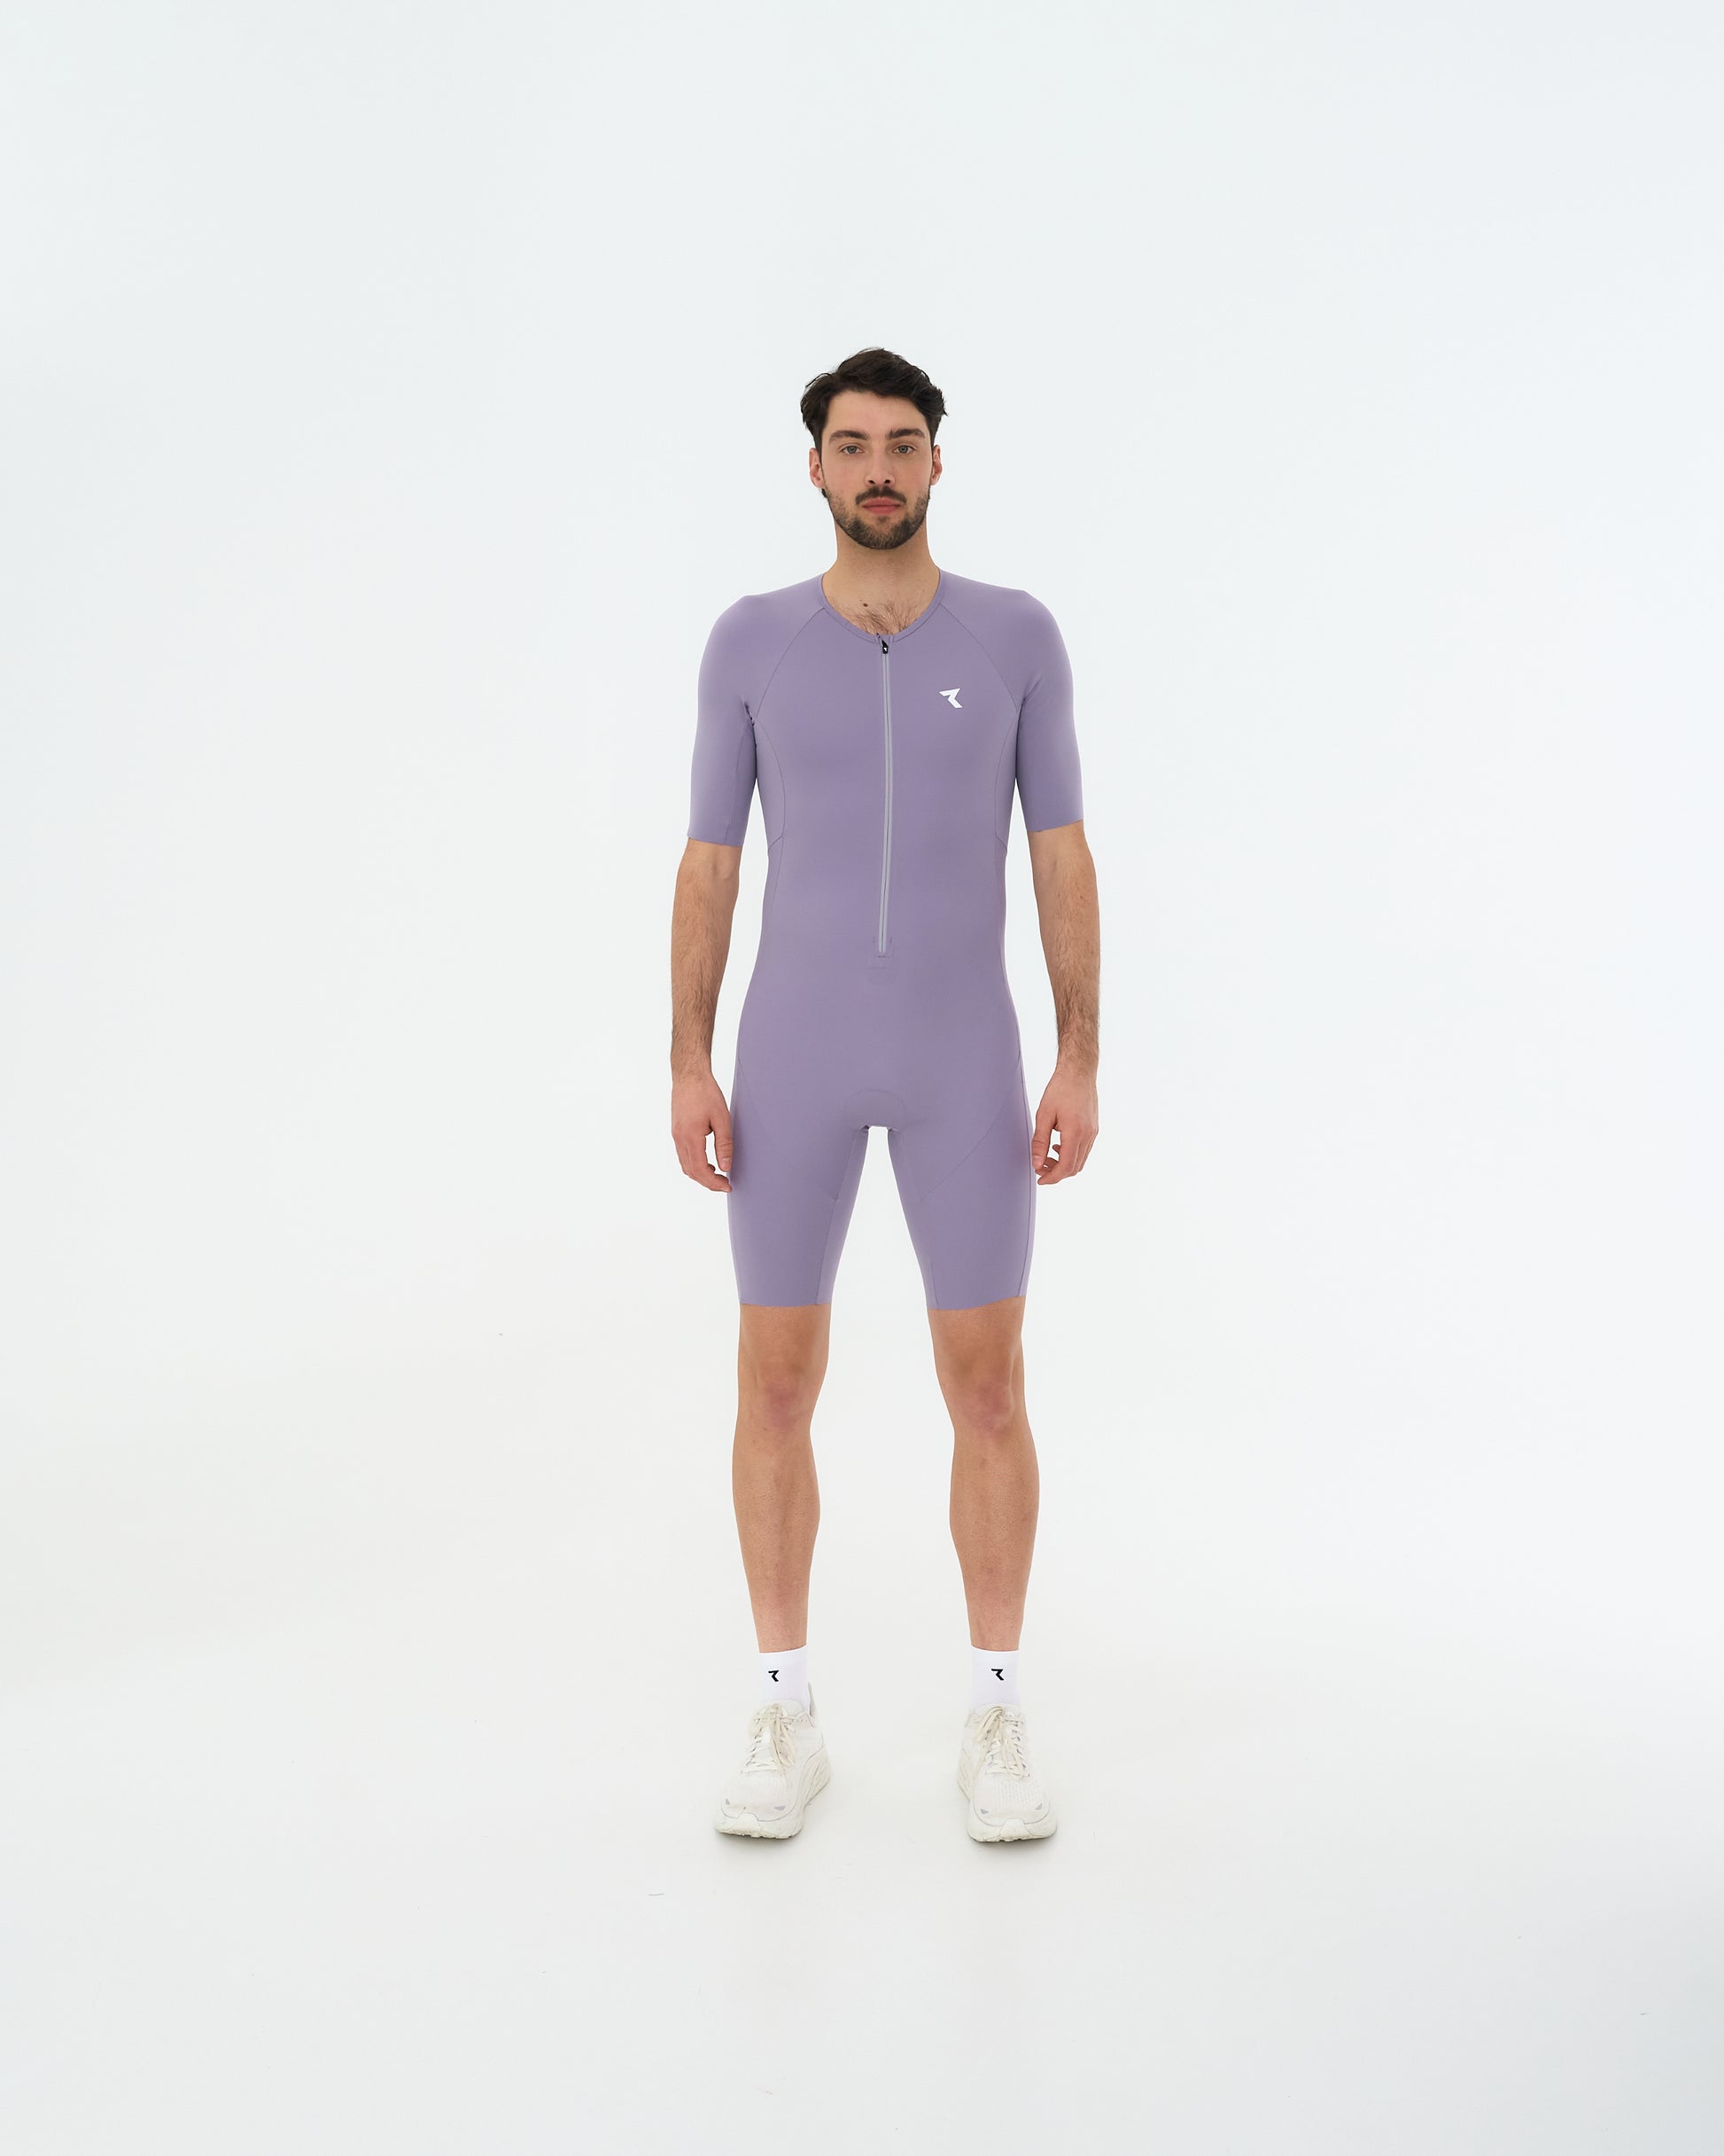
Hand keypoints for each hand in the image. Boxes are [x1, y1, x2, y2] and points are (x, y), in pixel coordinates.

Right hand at [672, 1069, 733, 1190]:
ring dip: (700, 1174)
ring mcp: (675, 1135)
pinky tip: (707, 1162)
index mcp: (690, 1136)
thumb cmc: (706, 1093)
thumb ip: (724, 1144)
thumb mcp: (722, 1118)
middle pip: (691, 1171)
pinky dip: (695, 1164)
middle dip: (708, 1182)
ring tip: (718, 1175)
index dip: (714, 1182)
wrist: (689, 1075)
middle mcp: (679, 1138)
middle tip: (725, 1184)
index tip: (727, 1186)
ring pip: (685, 1165)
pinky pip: (683, 1155)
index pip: (700, 1170)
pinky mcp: (676, 1131)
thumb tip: (726, 1167)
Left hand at [1031, 1065, 1097, 1183]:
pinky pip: (1084, 1150)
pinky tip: (1057, 1147)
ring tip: (1046, 1158)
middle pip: (1075, 1168)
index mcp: (1076, 1132)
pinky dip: (1071, 1155)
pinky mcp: (1094, 1128)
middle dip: (1057, 1173)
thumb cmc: (1060, 1089)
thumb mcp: (1043, 1115)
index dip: (1052, 1177)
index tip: (1040, 1179)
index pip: (1066, 1167)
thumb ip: (1040, 1142)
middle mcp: (1088, 1135)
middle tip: (1039, 1167)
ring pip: (1080, 1161)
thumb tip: (1036, 1163)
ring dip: (1064, 1165)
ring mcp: (1093, 1132)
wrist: (1079, 1072)